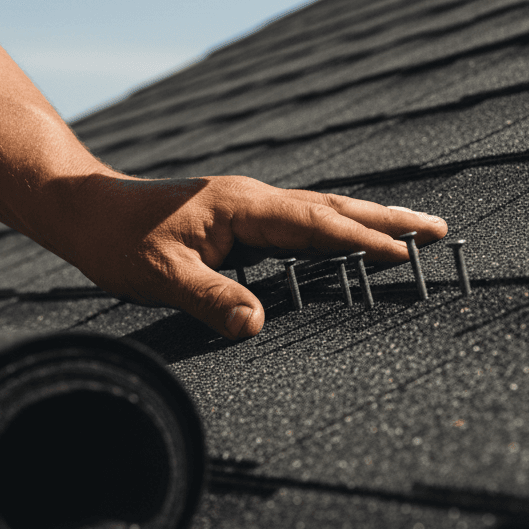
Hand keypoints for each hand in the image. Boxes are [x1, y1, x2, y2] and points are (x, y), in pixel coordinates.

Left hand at [61, 175, 446, 338]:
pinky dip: (336, 229)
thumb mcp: (159, 275)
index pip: (316, 224)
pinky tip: (348, 241)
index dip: (361, 240)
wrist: (89, 209)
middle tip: (438, 228)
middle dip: (386, 220)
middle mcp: (254, 201)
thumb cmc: (120, 238)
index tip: (407, 254)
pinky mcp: (242, 218)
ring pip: (321, 212)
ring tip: (412, 230)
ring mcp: (250, 207)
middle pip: (333, 208)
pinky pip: (302, 223)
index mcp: (243, 207)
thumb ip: (210, 298)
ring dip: (367, 220)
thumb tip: (256, 327)